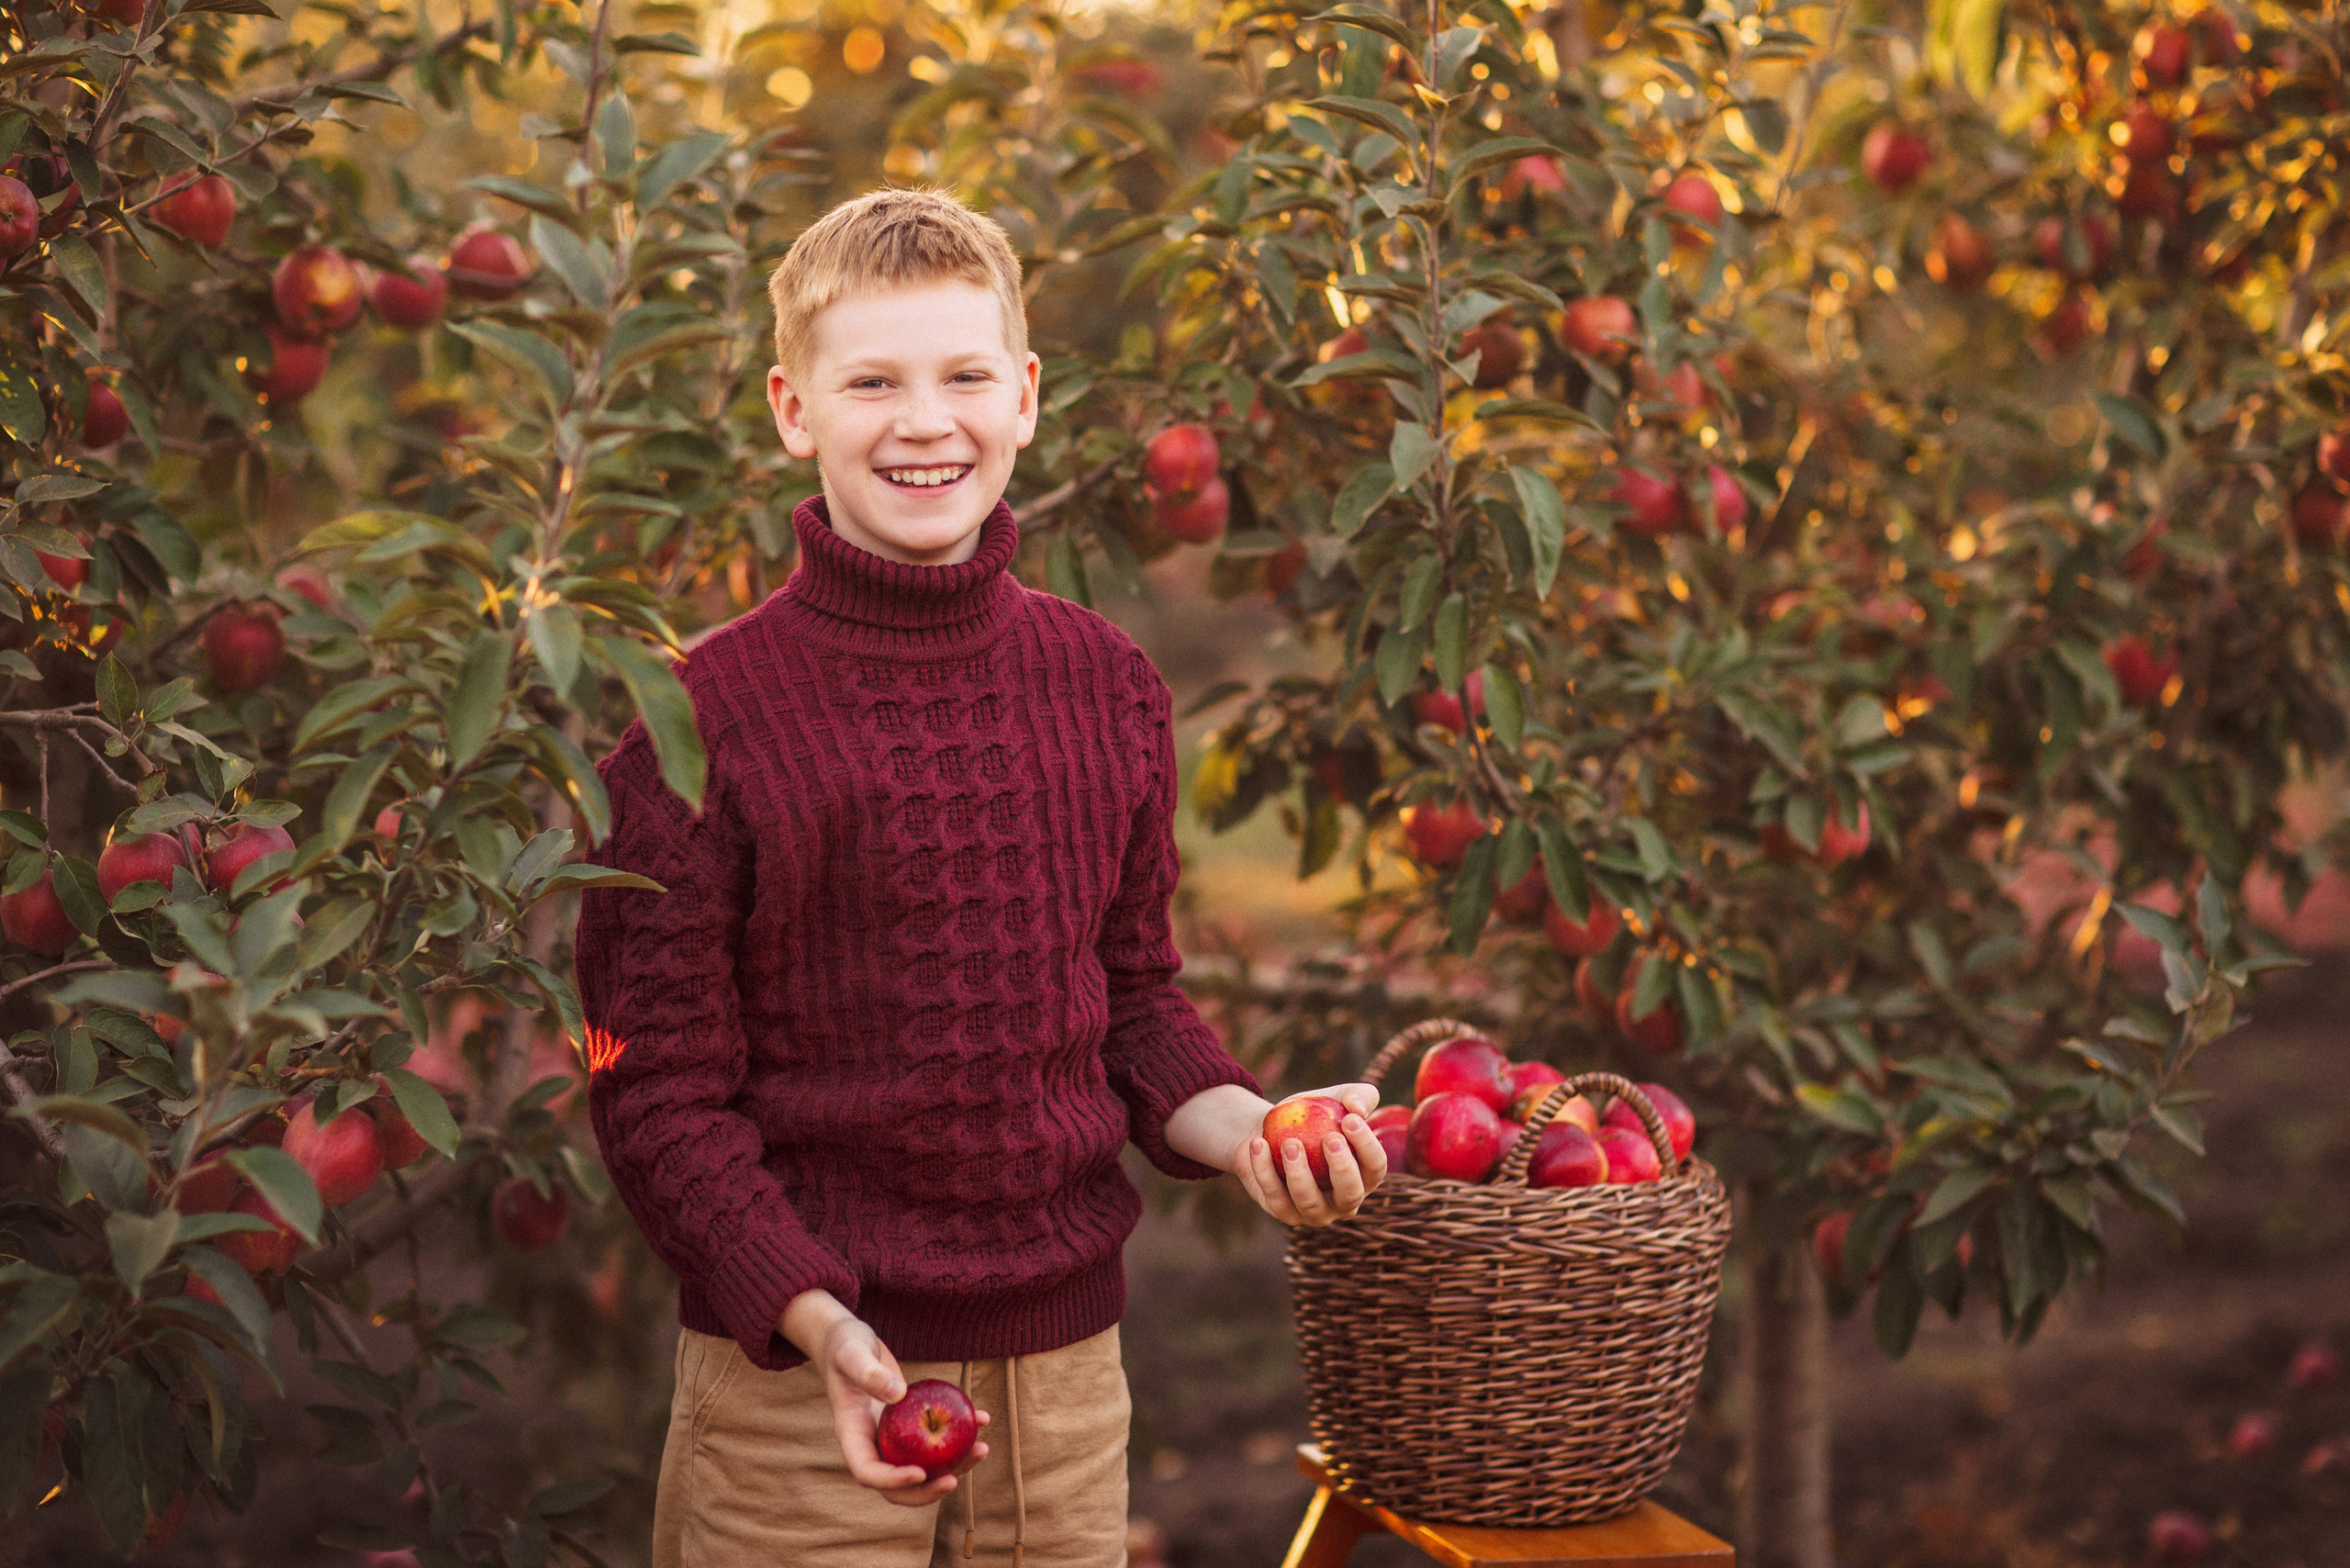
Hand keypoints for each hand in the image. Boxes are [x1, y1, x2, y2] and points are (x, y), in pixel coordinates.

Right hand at [797, 1301, 990, 1504]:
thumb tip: (898, 1394)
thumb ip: (869, 1373)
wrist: (847, 1341)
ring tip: (981, 1449)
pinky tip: (982, 1417)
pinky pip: (933, 1440)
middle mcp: (870, 1443)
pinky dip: (958, 1436)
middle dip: (925, 1491)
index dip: (892, 1480)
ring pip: (920, 1467)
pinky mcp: (908, 1425)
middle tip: (953, 1481)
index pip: (867, 1471)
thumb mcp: (852, 1353)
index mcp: (851, 1435)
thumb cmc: (845, 1344)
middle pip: (895, 1485)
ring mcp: (890, 1437)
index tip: (920, 1473)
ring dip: (952, 1467)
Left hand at [1235, 1081, 1387, 1226]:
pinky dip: (1265, 1171)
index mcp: (1364, 1176)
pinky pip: (1275, 1198)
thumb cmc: (1313, 1116)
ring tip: (1289, 1142)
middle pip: (1350, 1194)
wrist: (1269, 1131)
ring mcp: (1315, 1212)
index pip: (1376, 1167)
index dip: (1367, 1145)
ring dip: (1299, 1173)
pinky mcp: (1284, 1212)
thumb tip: (1358, 1108)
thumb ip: (1357, 1095)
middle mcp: (1344, 1201)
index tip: (1350, 1119)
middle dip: (1342, 1168)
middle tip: (1329, 1138)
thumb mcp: (1334, 1098)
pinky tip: (1259, 1144)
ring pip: (1310, 1203)